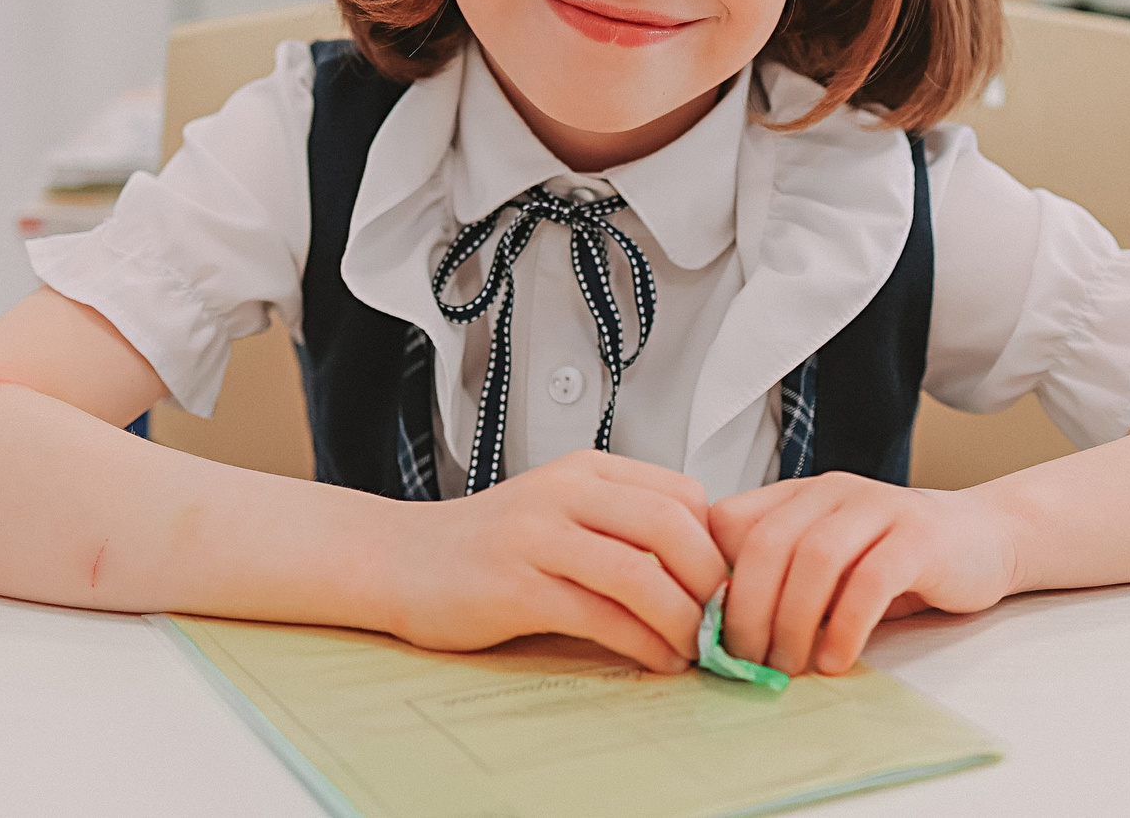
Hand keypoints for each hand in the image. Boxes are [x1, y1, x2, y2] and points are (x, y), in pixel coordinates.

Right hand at [374, 450, 723, 673]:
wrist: (401, 559)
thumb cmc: (491, 545)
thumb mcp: (561, 510)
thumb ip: (621, 524)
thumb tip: (705, 568)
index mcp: (586, 470)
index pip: (682, 494)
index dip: (717, 542)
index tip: (728, 584)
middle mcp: (564, 493)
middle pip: (670, 525)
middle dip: (710, 580)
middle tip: (723, 620)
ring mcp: (537, 537)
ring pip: (638, 573)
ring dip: (681, 620)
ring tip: (695, 649)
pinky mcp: (516, 588)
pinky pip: (599, 616)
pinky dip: (641, 643)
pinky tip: (656, 659)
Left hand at [708, 474, 1019, 676]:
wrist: (983, 539)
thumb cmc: (895, 563)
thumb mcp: (830, 565)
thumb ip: (784, 582)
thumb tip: (721, 638)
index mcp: (799, 495)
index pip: (729, 522)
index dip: (711, 579)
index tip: (711, 633)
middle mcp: (833, 492)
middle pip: (767, 544)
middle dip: (749, 611)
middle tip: (748, 664)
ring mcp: (878, 507)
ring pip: (815, 559)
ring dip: (793, 623)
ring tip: (790, 668)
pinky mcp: (918, 537)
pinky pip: (870, 581)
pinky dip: (845, 626)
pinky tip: (835, 660)